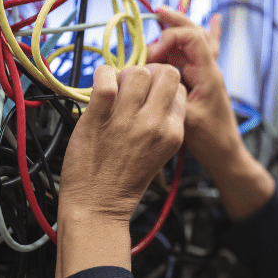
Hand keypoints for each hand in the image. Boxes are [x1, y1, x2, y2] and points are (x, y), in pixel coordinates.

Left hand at [58, 63, 186, 222]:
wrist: (98, 205)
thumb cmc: (125, 182)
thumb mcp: (160, 153)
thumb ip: (164, 123)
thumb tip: (154, 91)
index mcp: (174, 132)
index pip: (179, 88)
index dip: (163, 84)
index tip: (149, 90)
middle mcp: (155, 124)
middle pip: (165, 73)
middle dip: (150, 72)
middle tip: (133, 85)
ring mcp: (127, 120)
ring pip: (137, 71)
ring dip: (124, 75)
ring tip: (115, 90)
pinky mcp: (99, 118)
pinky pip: (105, 78)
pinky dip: (102, 75)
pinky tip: (99, 86)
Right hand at [146, 6, 243, 172]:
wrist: (225, 153)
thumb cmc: (209, 140)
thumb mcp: (186, 120)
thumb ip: (169, 96)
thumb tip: (150, 76)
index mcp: (209, 74)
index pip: (192, 39)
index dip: (170, 38)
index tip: (151, 54)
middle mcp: (210, 70)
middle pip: (195, 34)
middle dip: (175, 21)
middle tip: (157, 11)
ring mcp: (207, 75)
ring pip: (193, 43)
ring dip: (177, 31)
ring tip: (161, 17)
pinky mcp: (203, 83)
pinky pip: (201, 54)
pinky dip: (202, 38)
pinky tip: (216, 20)